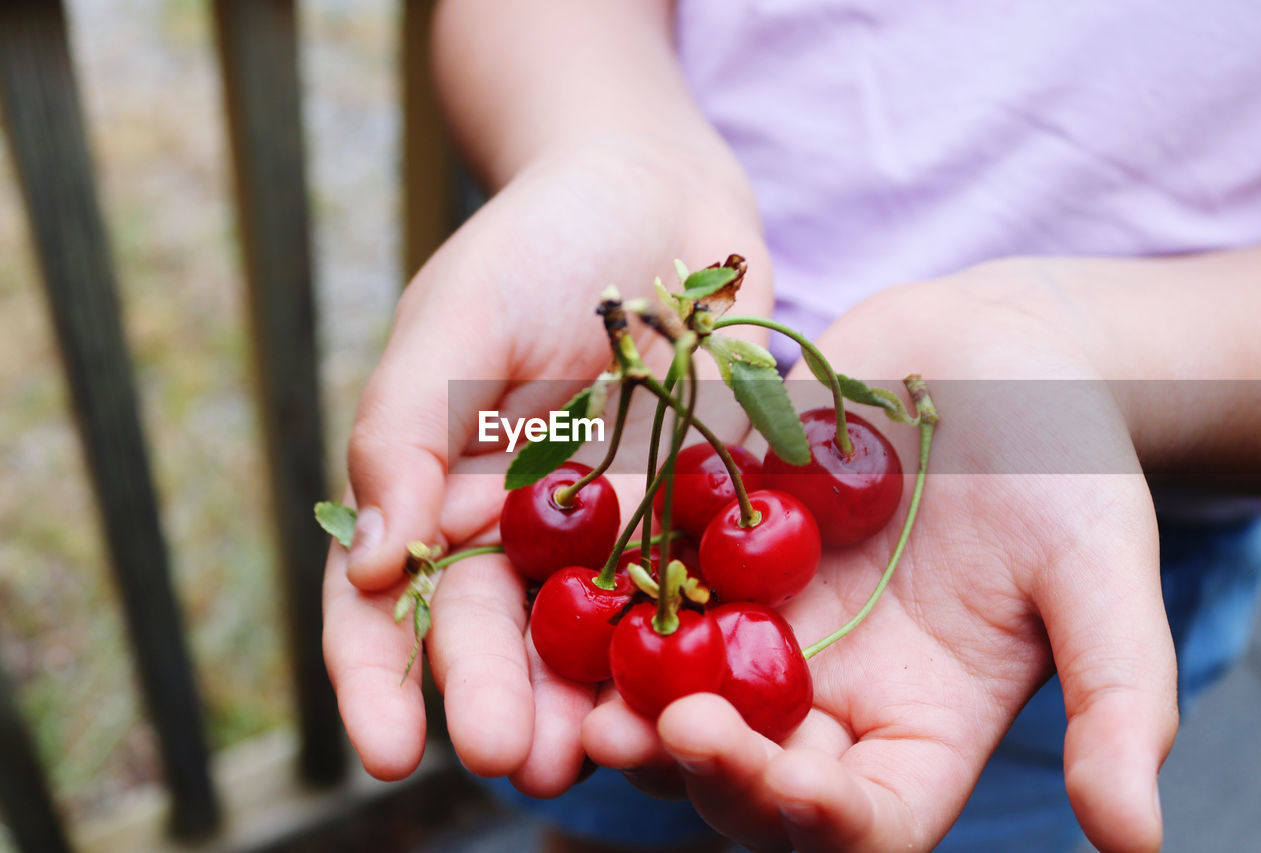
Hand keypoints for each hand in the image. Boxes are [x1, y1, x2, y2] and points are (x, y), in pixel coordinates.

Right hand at [321, 140, 770, 791]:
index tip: (387, 746)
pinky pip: (689, 588)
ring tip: (591, 760)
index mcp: (436, 491)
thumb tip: (364, 562)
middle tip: (516, 757)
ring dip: (585, 703)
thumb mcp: (455, 317)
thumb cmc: (535, 242)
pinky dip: (682, 640)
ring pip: (587, 636)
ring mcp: (608, 532)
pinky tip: (691, 690)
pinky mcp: (693, 518)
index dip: (379, 678)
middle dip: (495, 699)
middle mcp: (515, 531)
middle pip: (493, 634)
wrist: (658, 196)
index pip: (385, 604)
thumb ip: (404, 432)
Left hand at [582, 260, 1178, 852]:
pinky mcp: (708, 544)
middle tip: (635, 735)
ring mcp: (756, 619)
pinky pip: (649, 574)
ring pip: (674, 682)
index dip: (811, 819)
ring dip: (622, 692)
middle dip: (689, 764)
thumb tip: (1133, 842)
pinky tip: (564, 568)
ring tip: (582, 681)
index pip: (856, 819)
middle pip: (742, 768)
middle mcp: (822, 691)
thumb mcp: (1100, 574)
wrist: (996, 353)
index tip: (778, 776)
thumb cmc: (1069, 465)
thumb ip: (1116, 699)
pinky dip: (607, 580)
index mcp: (912, 729)